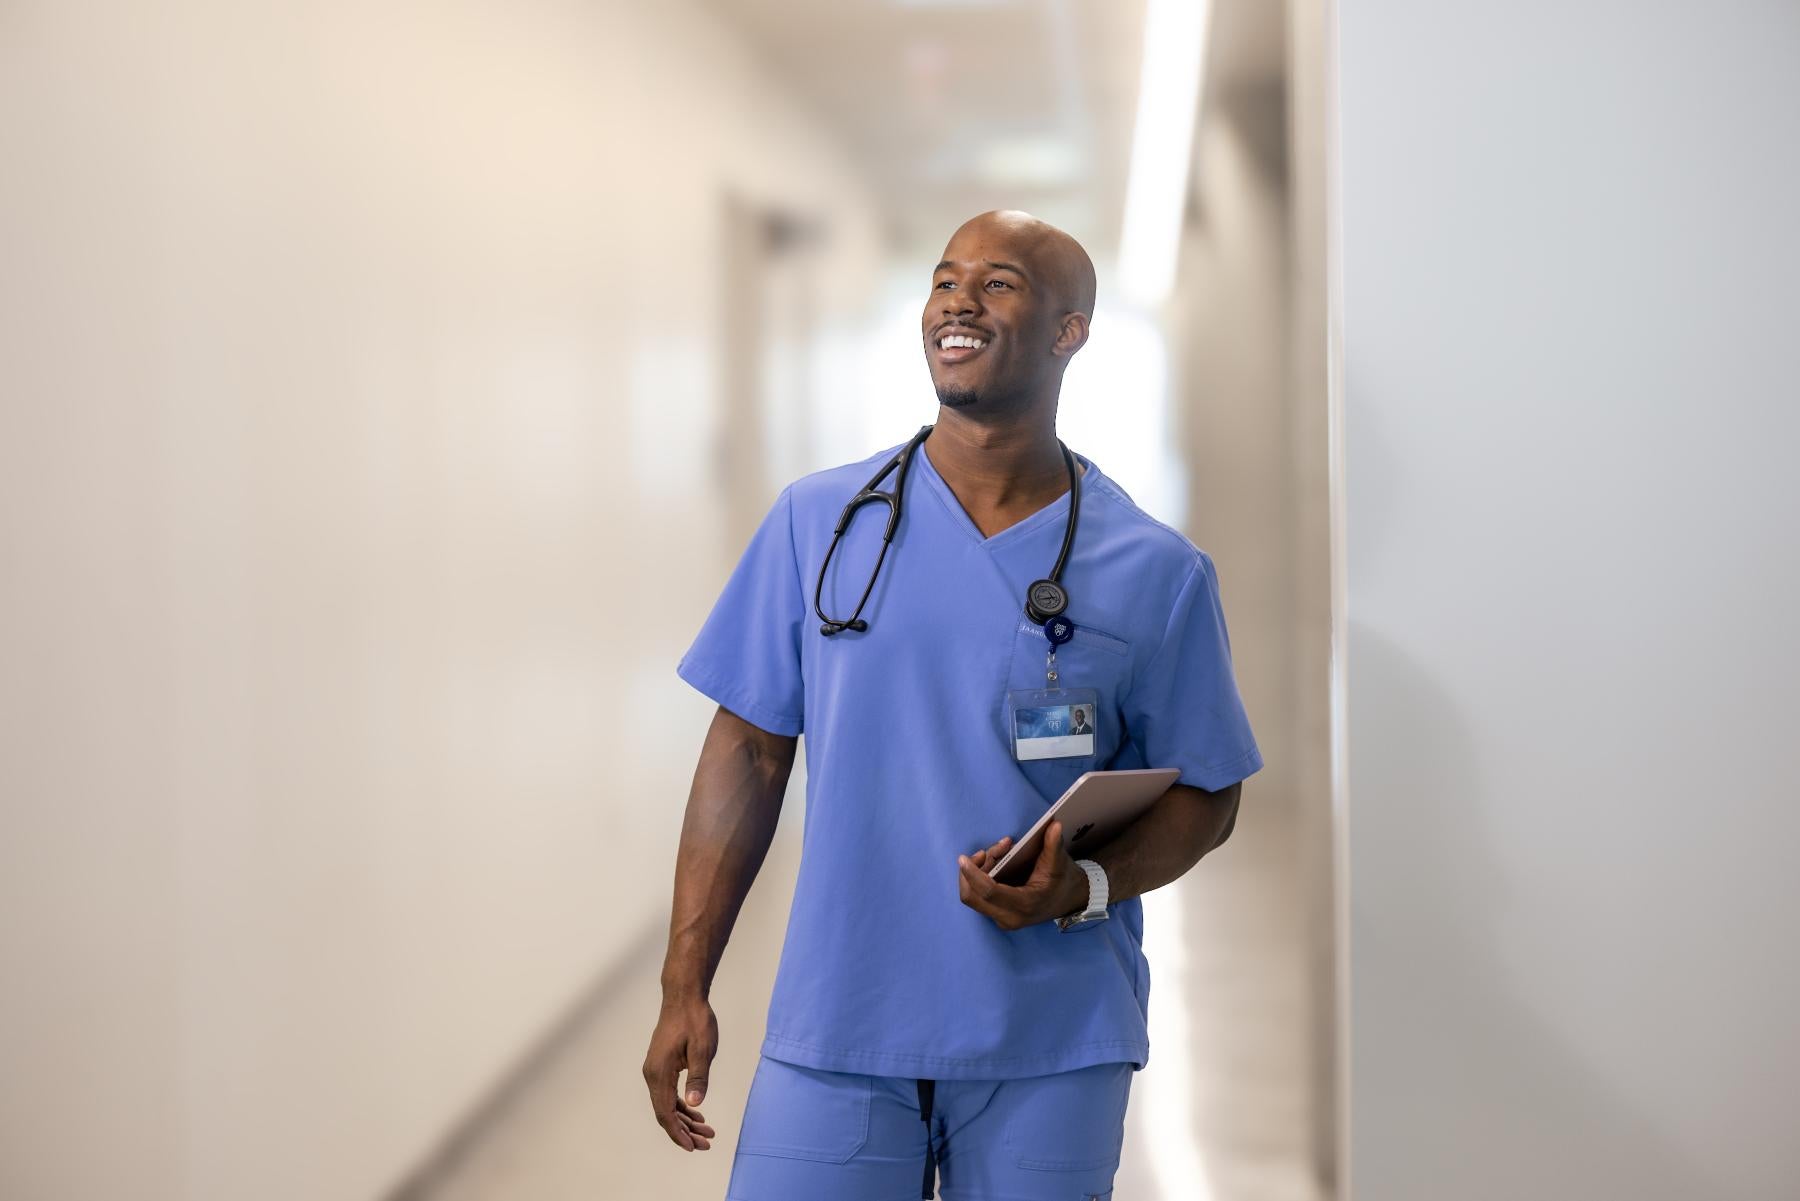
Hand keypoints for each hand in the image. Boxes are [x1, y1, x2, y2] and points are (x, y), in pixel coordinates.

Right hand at [642, 994, 719, 1151]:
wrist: (683, 997)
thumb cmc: (694, 1020)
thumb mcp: (702, 1049)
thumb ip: (698, 1077)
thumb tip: (694, 1103)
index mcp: (659, 1073)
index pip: (665, 1113)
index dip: (678, 1133)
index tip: (692, 1147)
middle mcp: (652, 1074)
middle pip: (665, 1113)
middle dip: (684, 1132)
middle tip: (706, 1144)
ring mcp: (655, 1070)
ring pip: (667, 1104)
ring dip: (685, 1120)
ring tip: (706, 1133)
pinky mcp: (661, 1066)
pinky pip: (668, 1093)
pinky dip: (682, 1106)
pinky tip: (696, 1113)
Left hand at [957, 820, 1088, 930]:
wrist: (1069, 900)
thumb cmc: (1062, 880)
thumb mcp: (1058, 862)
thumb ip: (1053, 844)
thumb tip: (1054, 825)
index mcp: (1024, 905)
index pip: (989, 892)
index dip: (973, 874)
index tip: (962, 858)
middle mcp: (1009, 917)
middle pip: (971, 897)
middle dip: (970, 872)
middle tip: (983, 852)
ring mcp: (1002, 919)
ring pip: (972, 896)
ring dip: (976, 872)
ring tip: (996, 851)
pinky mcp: (998, 914)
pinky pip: (978, 897)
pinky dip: (979, 878)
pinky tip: (994, 861)